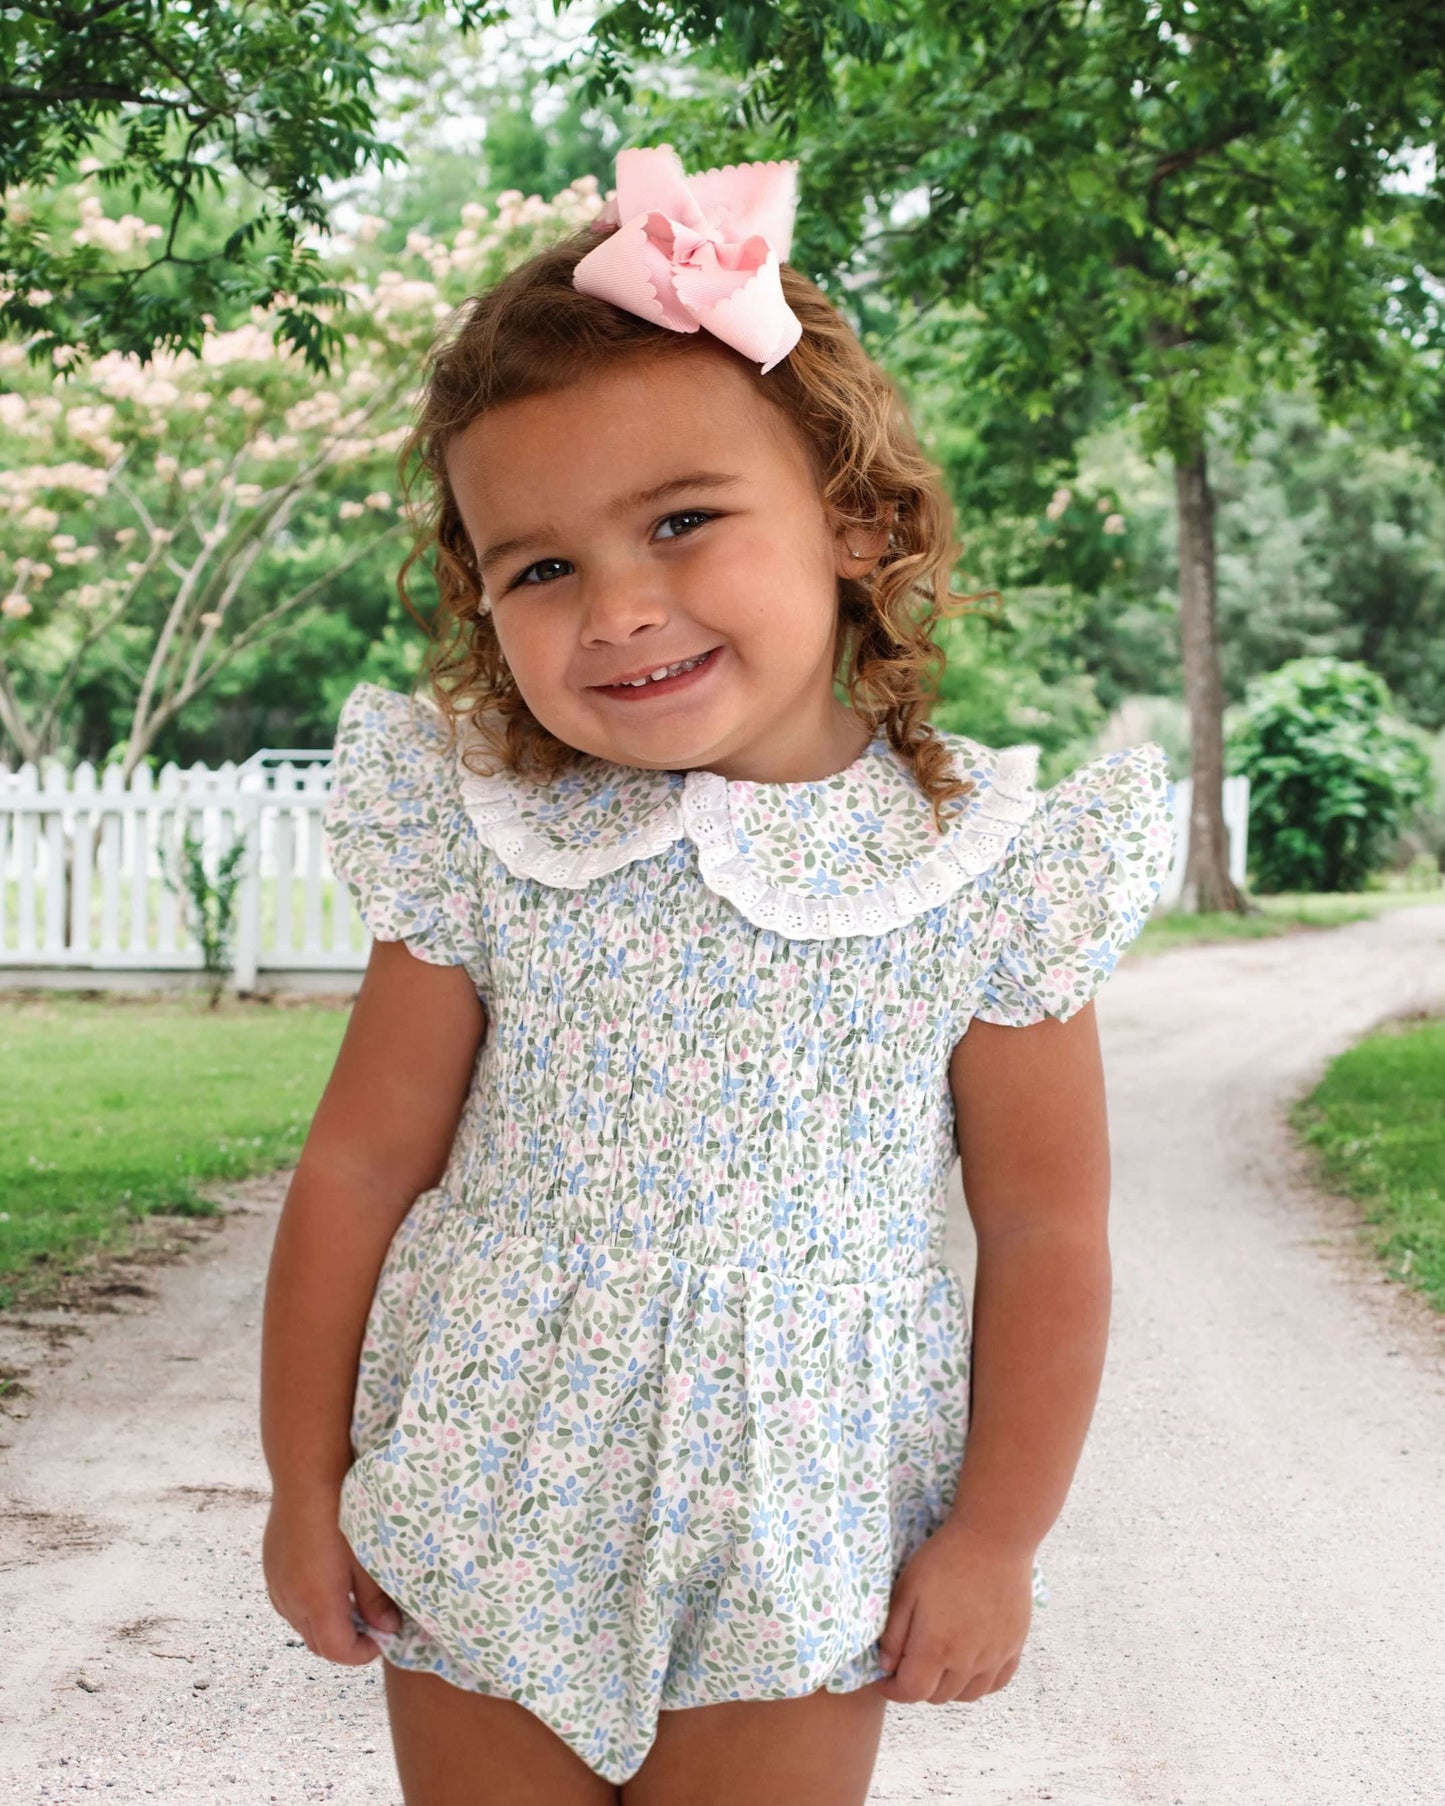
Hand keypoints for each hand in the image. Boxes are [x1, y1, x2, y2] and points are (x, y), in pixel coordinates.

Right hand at [262, 1486, 401, 1664]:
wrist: (307, 1473)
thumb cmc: (343, 1512)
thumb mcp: (368, 1557)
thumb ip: (376, 1599)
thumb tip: (387, 1628)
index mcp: (317, 1601)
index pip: (338, 1651)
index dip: (362, 1654)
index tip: (383, 1639)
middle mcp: (290, 1600)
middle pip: (317, 1644)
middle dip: (345, 1644)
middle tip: (373, 1627)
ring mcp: (277, 1584)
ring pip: (301, 1625)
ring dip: (326, 1626)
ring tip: (353, 1604)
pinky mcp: (271, 1568)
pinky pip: (289, 1603)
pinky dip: (310, 1607)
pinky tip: (329, 1584)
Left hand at [872, 1517, 1033, 1703]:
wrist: (994, 1538)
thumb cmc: (945, 1558)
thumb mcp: (907, 1589)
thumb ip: (893, 1633)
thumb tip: (886, 1666)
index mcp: (936, 1648)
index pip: (911, 1693)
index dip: (892, 1690)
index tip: (884, 1677)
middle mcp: (968, 1661)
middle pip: (937, 1696)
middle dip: (917, 1685)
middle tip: (908, 1662)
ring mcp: (995, 1656)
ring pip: (967, 1695)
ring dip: (947, 1686)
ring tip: (937, 1662)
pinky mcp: (1014, 1646)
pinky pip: (995, 1683)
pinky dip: (978, 1682)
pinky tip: (967, 1664)